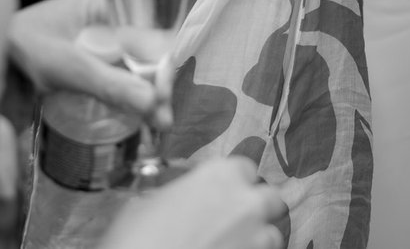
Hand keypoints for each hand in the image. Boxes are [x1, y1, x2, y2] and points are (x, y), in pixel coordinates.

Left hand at [8, 0, 173, 130]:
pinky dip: (134, 92)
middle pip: (151, 45)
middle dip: (160, 80)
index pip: (154, 26)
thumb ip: (111, 85)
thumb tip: (156, 106)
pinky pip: (125, 71)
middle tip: (161, 114)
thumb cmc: (24, 47)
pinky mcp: (100, 55)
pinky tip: (144, 113)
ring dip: (150, 90)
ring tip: (158, 120)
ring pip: (141, 61)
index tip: (162, 94)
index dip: (163, 61)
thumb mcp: (68, 67)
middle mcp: (115, 12)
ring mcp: (108, 34)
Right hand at [101, 158, 287, 248]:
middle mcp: (246, 202)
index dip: (234, 181)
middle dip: (256, 208)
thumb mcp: (145, 204)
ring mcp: (256, 238)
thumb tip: (176, 199)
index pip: (244, 168)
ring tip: (232, 245)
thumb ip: (174, 194)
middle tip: (233, 221)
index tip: (222, 193)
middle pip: (269, 199)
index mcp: (220, 176)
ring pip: (273, 234)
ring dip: (257, 238)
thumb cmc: (136, 238)